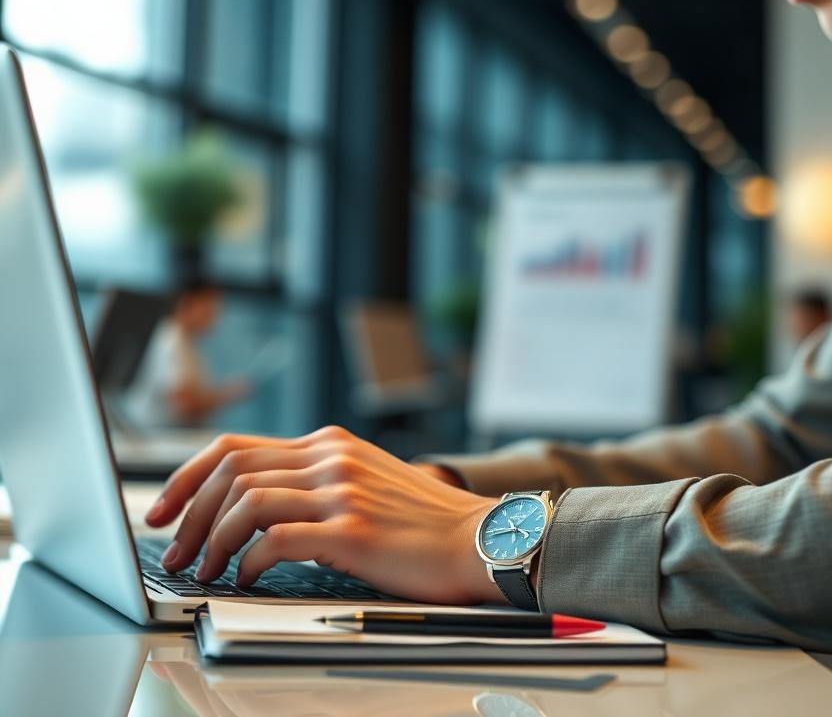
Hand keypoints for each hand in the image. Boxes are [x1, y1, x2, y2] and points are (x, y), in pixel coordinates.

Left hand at [144, 426, 506, 604]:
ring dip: (210, 540)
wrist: (478, 539)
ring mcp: (341, 491)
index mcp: (329, 444)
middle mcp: (330, 459)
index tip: (163, 509)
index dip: (186, 477)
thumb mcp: (365, 482)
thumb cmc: (422, 523)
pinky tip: (245, 577)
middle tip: (174, 549)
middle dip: (187, 513)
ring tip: (204, 571)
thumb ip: (316, 481)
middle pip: (230, 469)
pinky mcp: (351, 529)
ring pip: (245, 502)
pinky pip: (274, 539)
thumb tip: (252, 506)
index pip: (235, 446)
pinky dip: (247, 561)